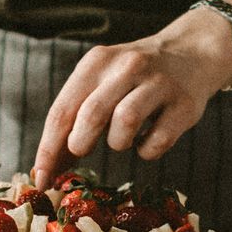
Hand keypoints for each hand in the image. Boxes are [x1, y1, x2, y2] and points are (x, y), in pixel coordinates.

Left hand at [32, 12, 231, 183]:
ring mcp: (159, 84)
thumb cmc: (134, 77)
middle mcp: (127, 67)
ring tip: (123, 138)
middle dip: (80, 143)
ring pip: (125, 123)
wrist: (191, 52)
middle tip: (82, 150)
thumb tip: (46, 168)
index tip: (40, 179)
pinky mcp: (184, 104)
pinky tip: (148, 139)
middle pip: (91, 115)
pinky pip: (158, 141)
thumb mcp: (101, 81)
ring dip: (118, 143)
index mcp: (97, 62)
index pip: (62, 110)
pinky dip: (147, 150)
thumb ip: (75, 117)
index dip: (48, 150)